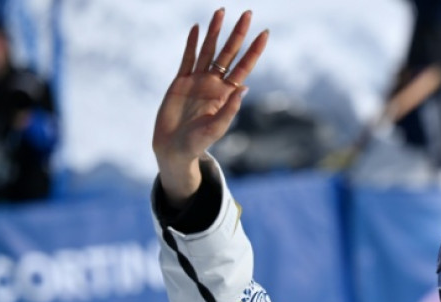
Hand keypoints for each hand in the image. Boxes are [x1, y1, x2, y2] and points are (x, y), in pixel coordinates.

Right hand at [152, 9, 267, 204]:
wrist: (174, 149)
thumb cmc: (198, 143)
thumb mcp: (217, 128)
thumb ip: (230, 109)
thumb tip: (244, 87)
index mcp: (227, 94)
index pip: (244, 67)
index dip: (254, 50)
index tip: (265, 33)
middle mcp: (214, 83)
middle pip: (229, 52)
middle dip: (238, 33)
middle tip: (248, 13)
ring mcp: (197, 80)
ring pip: (208, 50)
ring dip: (215, 31)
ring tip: (222, 11)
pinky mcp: (179, 82)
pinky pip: (187, 58)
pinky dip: (192, 43)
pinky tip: (198, 29)